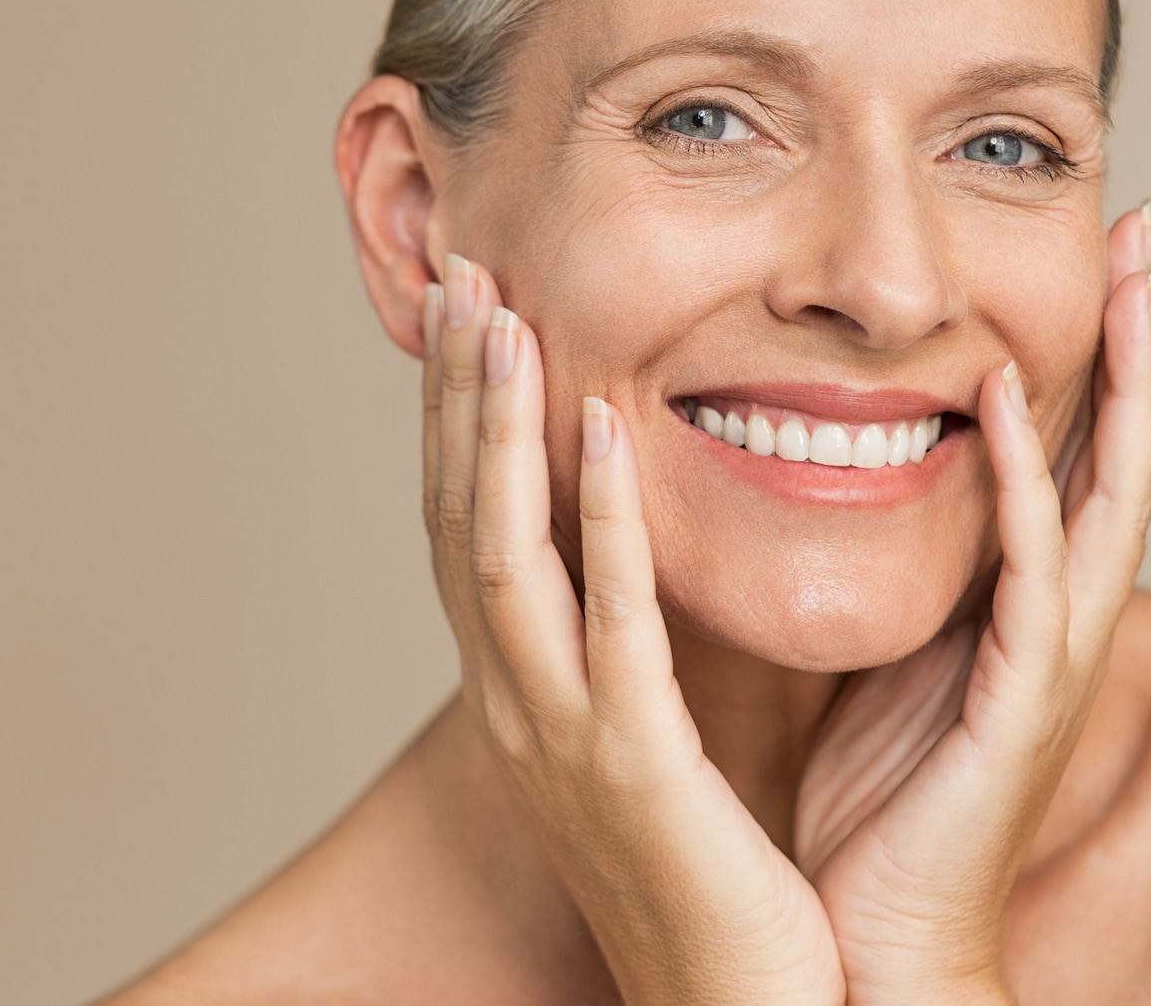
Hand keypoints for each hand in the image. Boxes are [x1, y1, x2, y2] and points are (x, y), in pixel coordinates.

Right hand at [424, 253, 840, 1004]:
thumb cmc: (700, 874)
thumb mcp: (635, 742)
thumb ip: (617, 644)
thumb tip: (618, 556)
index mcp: (517, 692)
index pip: (463, 528)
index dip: (451, 421)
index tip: (462, 318)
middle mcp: (511, 703)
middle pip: (455, 519)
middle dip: (451, 397)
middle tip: (456, 276)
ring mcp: (557, 734)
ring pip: (501, 552)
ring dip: (494, 429)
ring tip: (498, 318)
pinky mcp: (631, 764)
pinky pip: (609, 620)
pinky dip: (600, 518)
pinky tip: (604, 427)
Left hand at [792, 204, 1150, 1002]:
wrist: (871, 937)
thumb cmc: (872, 802)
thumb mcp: (880, 650)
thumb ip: (889, 569)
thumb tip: (825, 473)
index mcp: (1017, 603)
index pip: (1070, 453)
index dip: (1086, 356)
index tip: (1085, 258)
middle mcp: (1053, 618)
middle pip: (1119, 451)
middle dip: (1135, 340)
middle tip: (1141, 225)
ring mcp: (1049, 657)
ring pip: (1110, 493)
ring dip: (1121, 382)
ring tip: (1126, 276)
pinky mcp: (1023, 700)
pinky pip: (1032, 570)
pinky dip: (1030, 481)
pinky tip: (1009, 399)